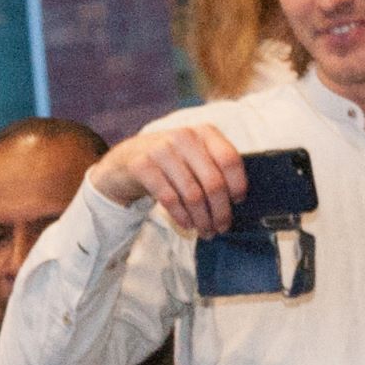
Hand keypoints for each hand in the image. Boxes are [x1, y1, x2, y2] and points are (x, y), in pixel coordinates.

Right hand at [86, 124, 245, 235]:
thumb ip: (214, 167)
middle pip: (213, 182)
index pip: (229, 160)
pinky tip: (187, 225)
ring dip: (202, 219)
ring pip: (192, 194)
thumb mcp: (194, 155)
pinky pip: (169, 199)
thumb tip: (238, 199)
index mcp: (203, 132)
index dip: (237, 184)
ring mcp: (161, 150)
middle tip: (222, 228)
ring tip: (205, 231)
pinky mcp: (143, 166)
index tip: (237, 203)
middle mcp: (184, 137)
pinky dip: (182, 216)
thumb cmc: (170, 162)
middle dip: (220, 211)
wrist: (126, 160)